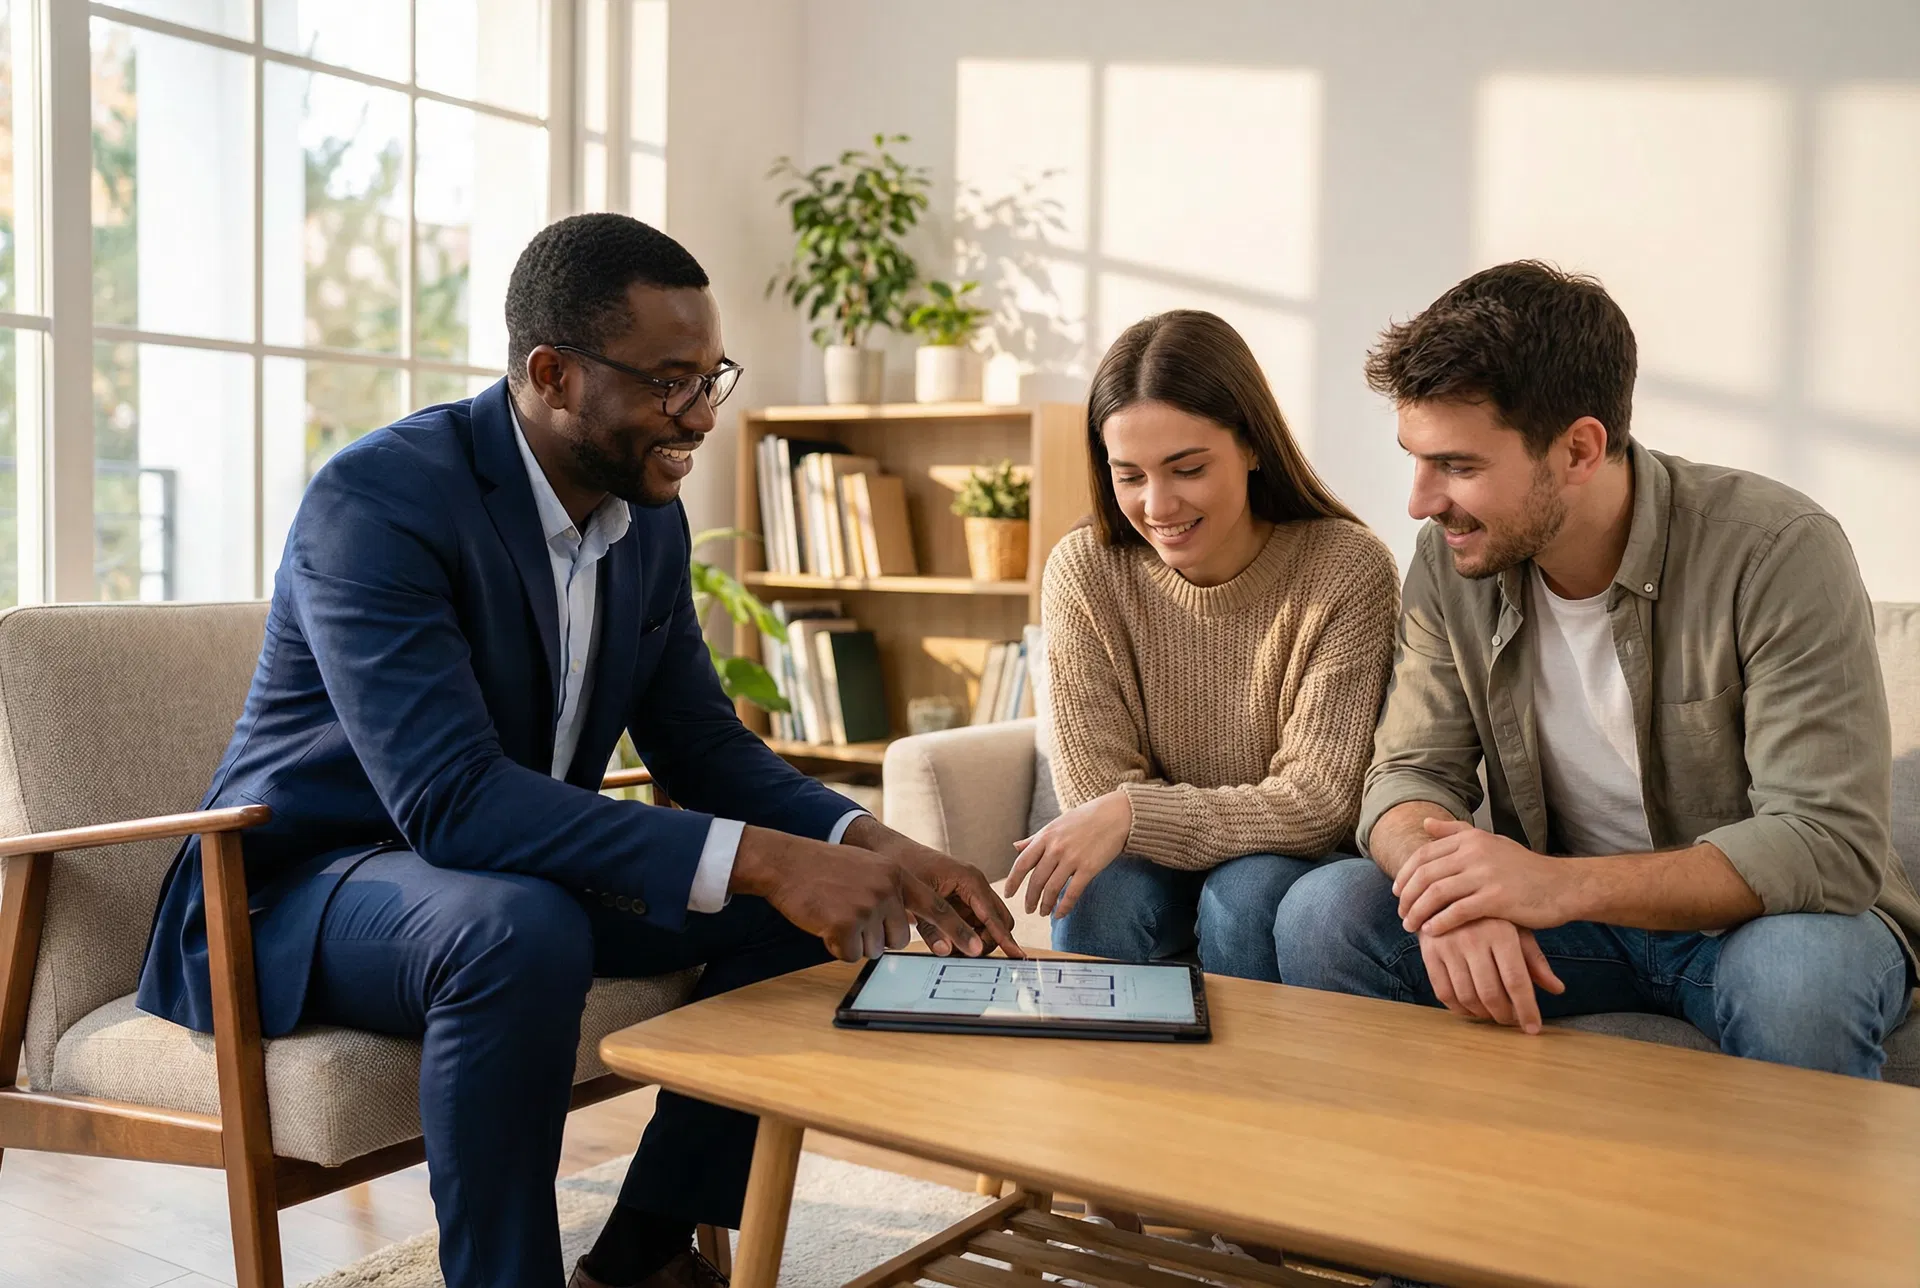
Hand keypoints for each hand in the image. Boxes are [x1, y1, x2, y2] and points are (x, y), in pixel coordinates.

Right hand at [732, 828, 983, 962]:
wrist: (788, 863)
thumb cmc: (825, 869)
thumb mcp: (868, 870)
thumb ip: (893, 891)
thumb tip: (909, 928)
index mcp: (897, 875)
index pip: (936, 908)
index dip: (958, 931)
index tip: (977, 949)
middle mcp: (888, 889)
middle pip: (899, 938)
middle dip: (876, 936)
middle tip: (850, 914)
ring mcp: (867, 906)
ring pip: (874, 948)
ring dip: (855, 940)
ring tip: (835, 914)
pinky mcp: (845, 923)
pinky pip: (851, 954)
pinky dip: (837, 946)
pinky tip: (824, 923)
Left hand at [842, 818, 1023, 958]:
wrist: (887, 849)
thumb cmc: (903, 866)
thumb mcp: (917, 901)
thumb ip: (935, 928)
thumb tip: (950, 951)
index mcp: (970, 880)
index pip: (994, 916)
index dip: (1005, 939)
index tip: (1017, 956)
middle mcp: (974, 884)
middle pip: (999, 920)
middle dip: (990, 941)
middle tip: (967, 954)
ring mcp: (969, 891)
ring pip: (987, 923)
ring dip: (977, 939)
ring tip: (952, 948)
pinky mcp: (960, 897)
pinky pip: (973, 920)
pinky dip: (966, 933)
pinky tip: (947, 939)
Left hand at [1002, 791, 1131, 917]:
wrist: (1115, 814)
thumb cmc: (1085, 818)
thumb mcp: (1056, 824)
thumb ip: (1035, 838)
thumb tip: (1015, 847)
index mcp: (1045, 837)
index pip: (1022, 863)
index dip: (1012, 881)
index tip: (1008, 895)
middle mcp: (1055, 848)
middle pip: (1036, 880)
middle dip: (1030, 899)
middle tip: (1028, 909)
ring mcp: (1072, 858)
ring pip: (1052, 889)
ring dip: (1045, 905)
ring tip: (1043, 913)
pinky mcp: (1089, 868)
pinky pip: (1072, 893)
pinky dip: (1064, 906)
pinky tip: (1060, 914)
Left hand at [1394, 818, 1573, 934]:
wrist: (1562, 886)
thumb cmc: (1524, 868)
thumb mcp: (1491, 842)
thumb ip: (1457, 832)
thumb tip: (1426, 822)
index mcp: (1470, 838)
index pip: (1423, 854)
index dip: (1405, 874)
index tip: (1398, 892)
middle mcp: (1475, 852)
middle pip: (1425, 874)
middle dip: (1408, 896)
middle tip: (1402, 914)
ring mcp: (1486, 874)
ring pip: (1437, 893)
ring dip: (1418, 912)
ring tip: (1411, 926)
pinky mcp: (1497, 898)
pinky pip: (1457, 912)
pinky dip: (1440, 923)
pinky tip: (1432, 932)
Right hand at [1418, 918, 1565, 1032]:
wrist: (1448, 890)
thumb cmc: (1490, 913)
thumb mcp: (1516, 928)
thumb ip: (1535, 960)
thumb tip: (1557, 989)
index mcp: (1501, 933)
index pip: (1516, 981)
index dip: (1527, 1010)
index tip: (1533, 1029)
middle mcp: (1473, 939)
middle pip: (1490, 993)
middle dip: (1505, 1016)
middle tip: (1513, 1022)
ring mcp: (1448, 946)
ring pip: (1466, 996)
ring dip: (1482, 1015)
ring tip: (1494, 1016)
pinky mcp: (1429, 952)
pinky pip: (1443, 992)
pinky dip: (1459, 1008)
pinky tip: (1471, 1009)